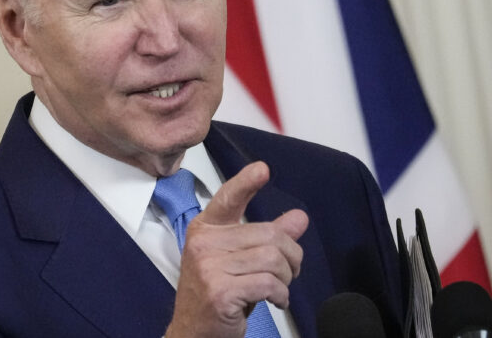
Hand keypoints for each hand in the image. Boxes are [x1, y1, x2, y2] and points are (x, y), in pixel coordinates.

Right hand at [165, 161, 308, 337]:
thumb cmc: (216, 295)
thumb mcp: (240, 261)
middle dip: (290, 256)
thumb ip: (267, 237)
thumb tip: (298, 218)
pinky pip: (269, 284)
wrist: (193, 333)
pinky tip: (274, 300)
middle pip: (268, 234)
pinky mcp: (221, 291)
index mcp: (205, 230)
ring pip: (272, 260)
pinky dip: (280, 295)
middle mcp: (204, 244)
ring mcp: (209, 268)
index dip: (246, 183)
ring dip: (285, 278)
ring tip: (278, 288)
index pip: (227, 199)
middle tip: (288, 271)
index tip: (262, 170)